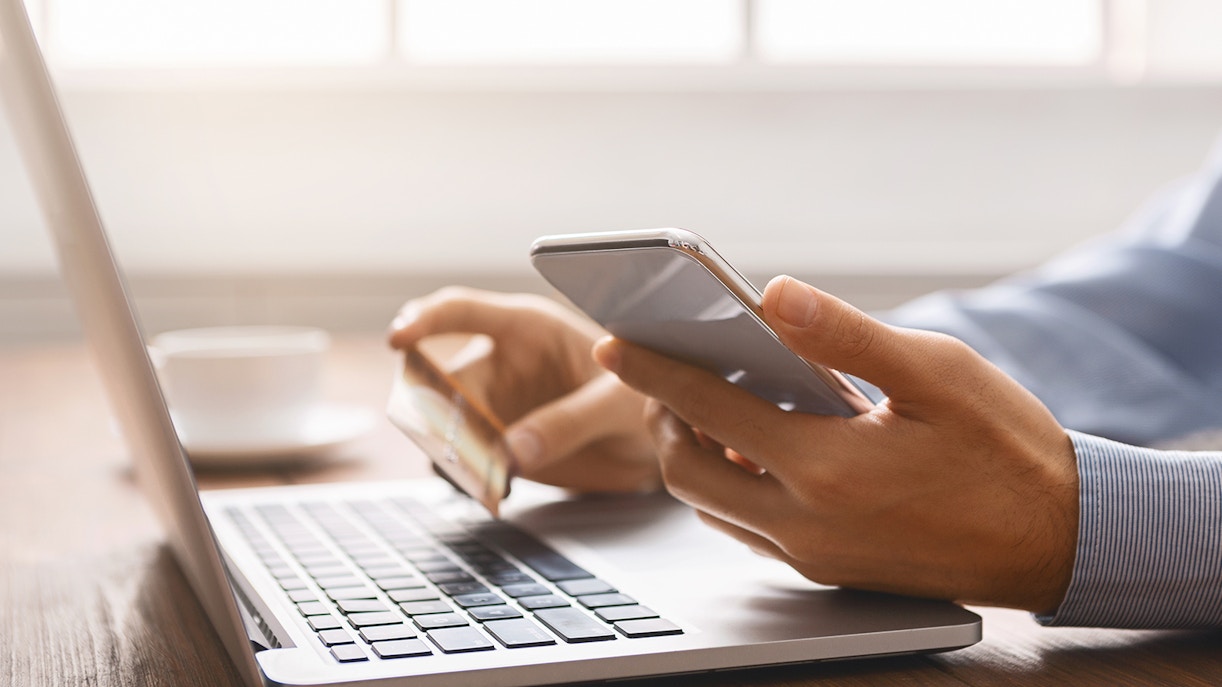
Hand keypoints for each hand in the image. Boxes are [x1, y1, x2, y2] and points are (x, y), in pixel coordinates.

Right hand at [389, 287, 657, 492]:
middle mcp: (502, 361)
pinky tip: (491, 490)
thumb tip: (511, 451)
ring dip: (447, 449)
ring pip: (445, 424)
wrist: (663, 437)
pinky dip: (467, 478)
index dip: (425, 319)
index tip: (398, 338)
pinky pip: (466, 461)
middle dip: (435, 409)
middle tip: (451, 443)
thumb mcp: (619, 403)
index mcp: (529, 327)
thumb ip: (569, 421)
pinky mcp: (500, 445)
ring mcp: (497, 405)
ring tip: (479, 474)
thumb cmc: (650, 391)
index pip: (461, 311)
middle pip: (443, 379)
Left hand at [593, 275, 1077, 613]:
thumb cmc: (1005, 449)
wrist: (1057, 540)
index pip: (708, 410)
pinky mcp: (825, 569)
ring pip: (712, 506)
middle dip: (663, 421)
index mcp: (828, 467)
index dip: (653, 370)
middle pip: (686, 472)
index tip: (613, 341)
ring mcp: (812, 554)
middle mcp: (805, 522)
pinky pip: (747, 527)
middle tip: (670, 375)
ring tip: (714, 403)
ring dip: (695, 456)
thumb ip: (846, 334)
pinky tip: (759, 444)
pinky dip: (732, 484)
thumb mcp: (935, 372)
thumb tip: (771, 294)